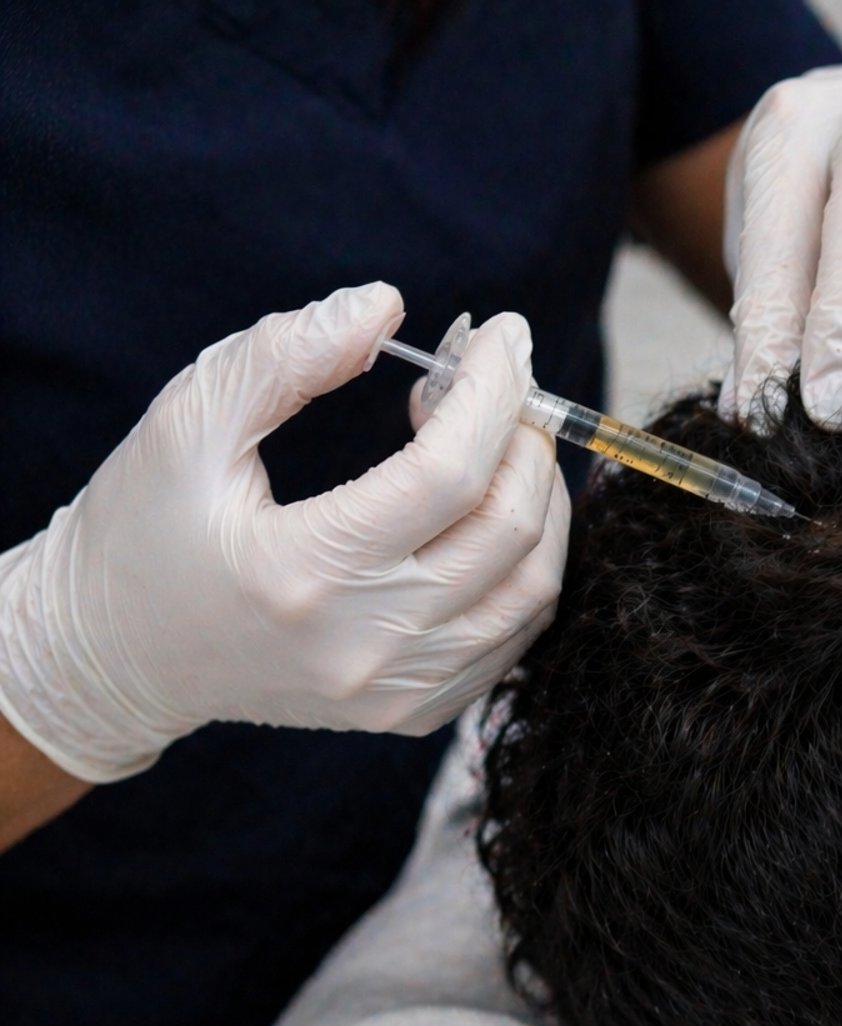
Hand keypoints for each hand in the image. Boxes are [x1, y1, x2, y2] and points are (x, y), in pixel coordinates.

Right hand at [0, 284, 568, 782]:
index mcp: (302, 572)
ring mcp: (394, 690)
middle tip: (498, 381)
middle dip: (526, 435)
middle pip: (509, 530)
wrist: (110, 658)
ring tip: (495, 440)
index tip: (505, 332)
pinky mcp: (410, 711)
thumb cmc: (143, 530)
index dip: (494, 391)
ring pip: (534, 588)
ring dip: (541, 497)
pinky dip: (529, 561)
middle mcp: (362, 645)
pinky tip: (489, 510)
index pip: (449, 474)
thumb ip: (285, 356)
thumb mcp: (187, 423)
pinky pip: (517, 634)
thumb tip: (385, 307)